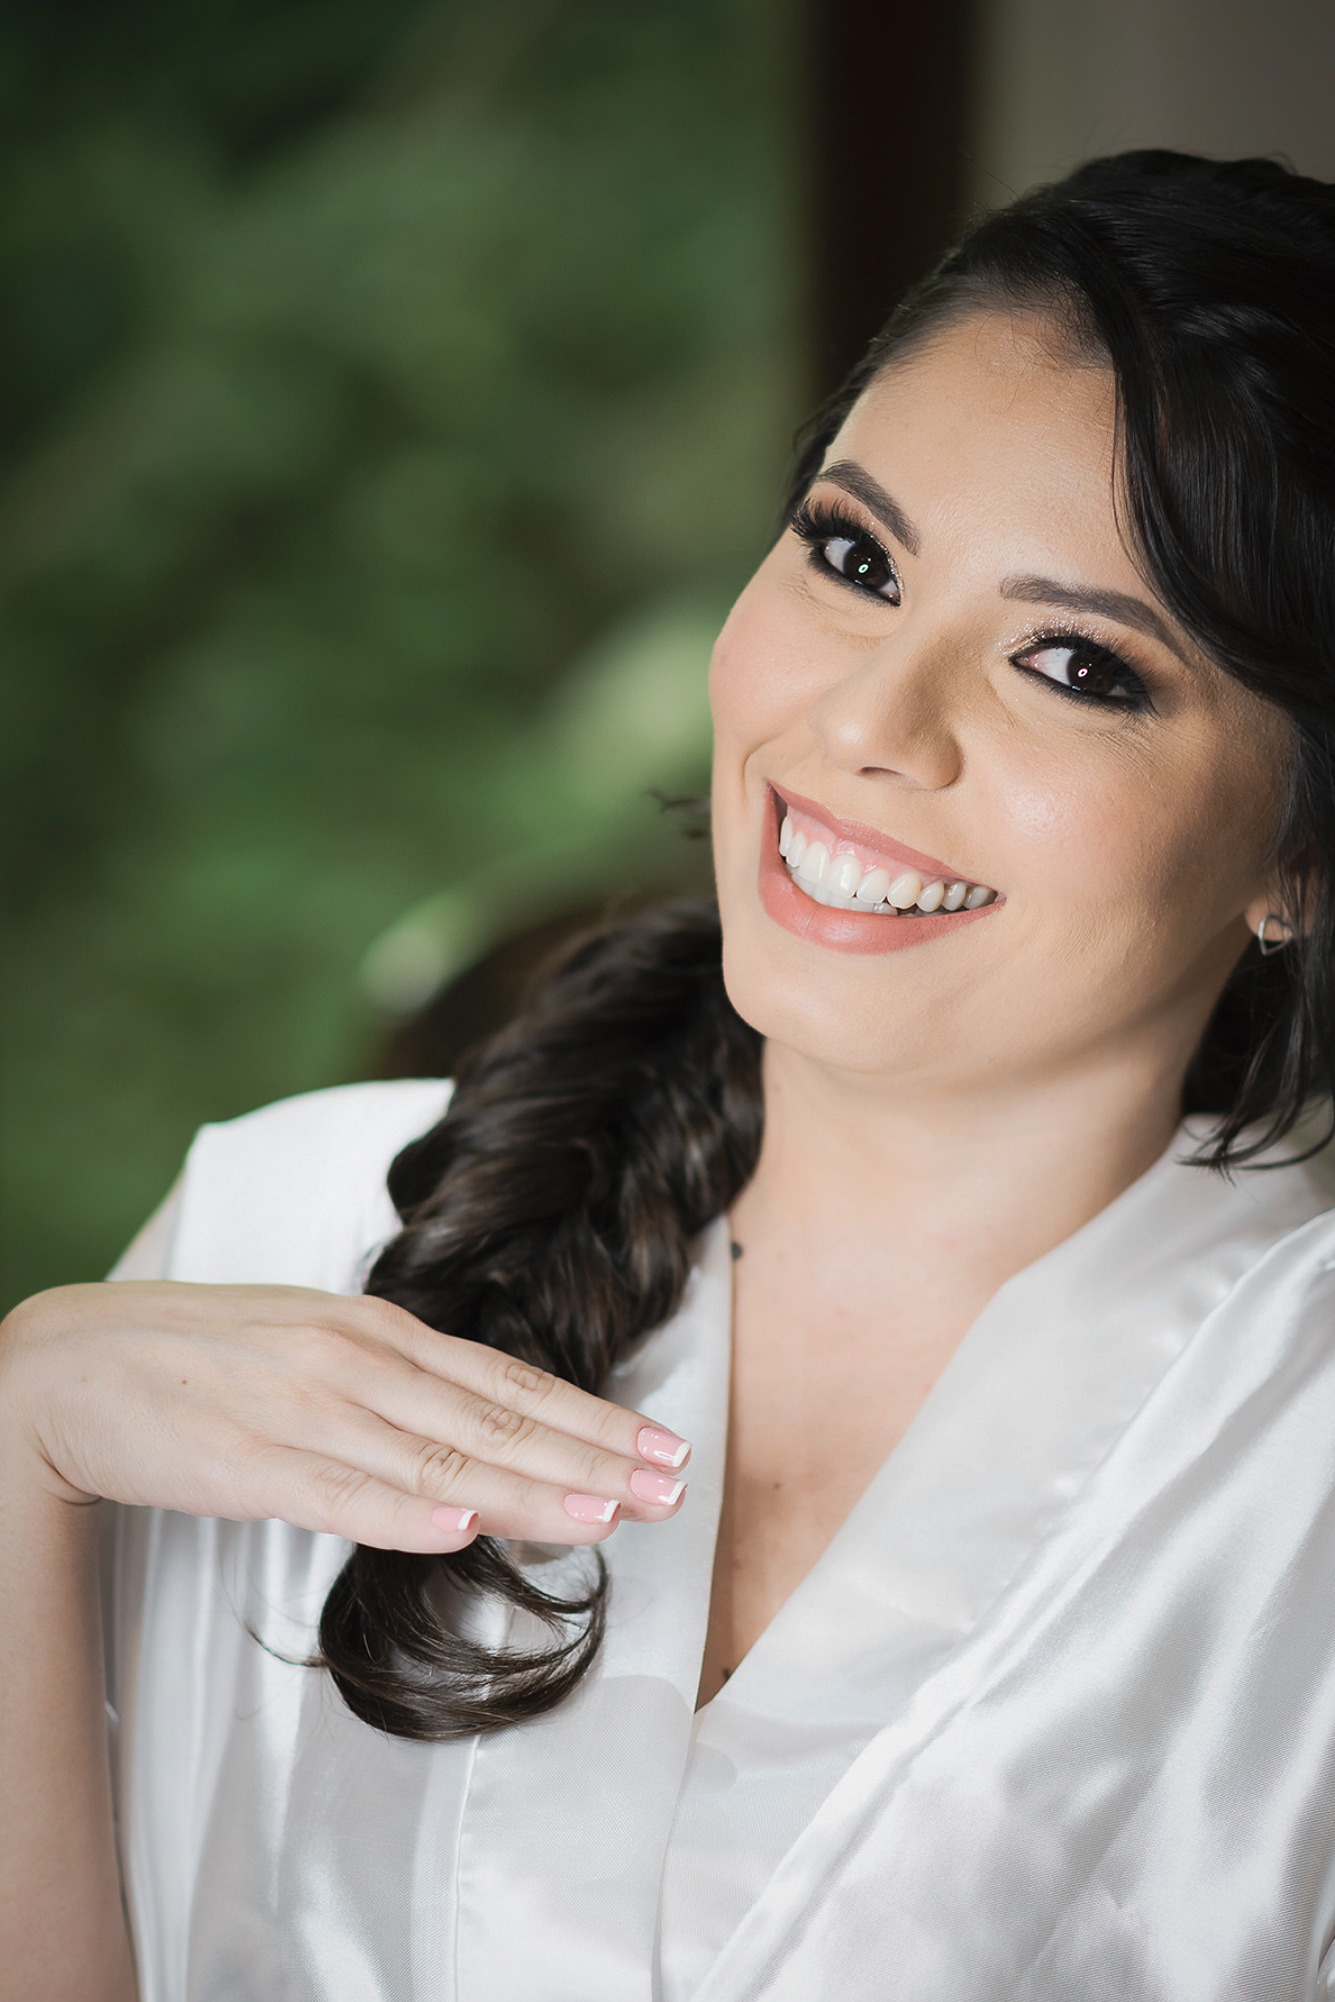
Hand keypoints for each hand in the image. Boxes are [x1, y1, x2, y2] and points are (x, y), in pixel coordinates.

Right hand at [0, 1283, 690, 1552]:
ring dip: (526, 1488)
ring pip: (436, 1457)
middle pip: (493, 1419)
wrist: (77, 1364)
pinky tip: (460, 1529)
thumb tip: (485, 1433)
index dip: (591, 1417)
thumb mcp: (321, 1349)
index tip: (663, 1448)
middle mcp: (357, 1362)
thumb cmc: (209, 1360)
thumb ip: (401, 1385)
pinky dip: (401, 1511)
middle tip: (672, 1489)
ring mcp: (305, 1408)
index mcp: (380, 1332)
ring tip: (605, 1513)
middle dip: (591, 1456)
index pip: (508, 1381)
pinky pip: (336, 1491)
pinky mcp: (248, 1460)